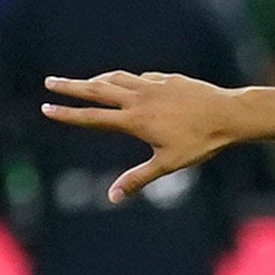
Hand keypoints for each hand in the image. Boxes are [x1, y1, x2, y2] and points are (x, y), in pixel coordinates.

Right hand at [41, 70, 239, 201]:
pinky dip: (124, 79)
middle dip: (70, 87)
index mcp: (135, 121)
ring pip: (116, 79)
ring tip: (83, 82)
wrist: (228, 114)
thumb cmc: (200, 143)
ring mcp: (152, 86)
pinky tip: (123, 82)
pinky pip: (138, 77)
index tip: (46, 109)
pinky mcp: (166, 79)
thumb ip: (137, 179)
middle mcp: (138, 99)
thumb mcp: (168, 164)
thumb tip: (112, 197)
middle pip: (96, 90)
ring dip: (96, 80)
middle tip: (49, 82)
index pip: (93, 118)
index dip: (68, 114)